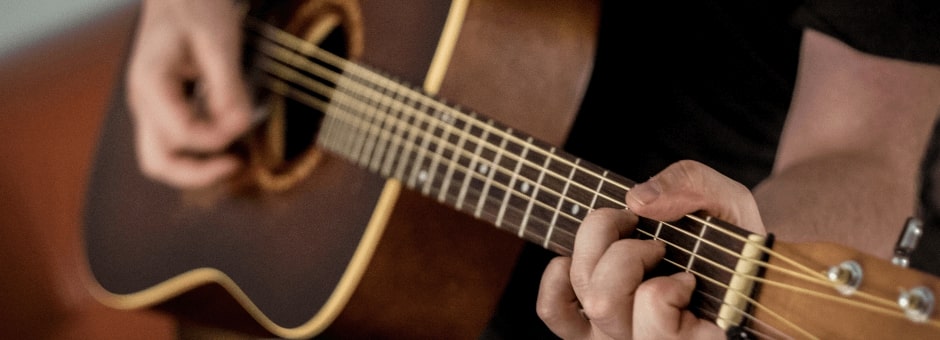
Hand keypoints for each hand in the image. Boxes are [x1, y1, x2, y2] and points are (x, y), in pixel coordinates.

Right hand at [127, 0, 253, 188]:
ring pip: (161, 158)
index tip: (246, 122)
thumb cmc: (195, 5)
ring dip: (196, 166)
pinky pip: (172, 141)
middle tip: (236, 165)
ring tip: (233, 159)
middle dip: (198, 173)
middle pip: (158, 162)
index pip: (183, 134)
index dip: (219, 137)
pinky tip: (224, 138)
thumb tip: (241, 126)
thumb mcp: (219, 42)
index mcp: (151, 83)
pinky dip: (197, 150)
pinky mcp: (161, 106)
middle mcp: (143, 101)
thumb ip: (229, 87)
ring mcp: (149, 106)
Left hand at [536, 160, 765, 338]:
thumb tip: (637, 201)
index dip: (666, 286)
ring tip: (626, 242)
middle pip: (604, 303)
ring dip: (597, 254)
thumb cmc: (729, 237)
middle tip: (654, 244)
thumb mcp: (729, 201)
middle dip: (625, 254)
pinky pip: (555, 311)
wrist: (722, 260)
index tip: (687, 272)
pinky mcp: (590, 330)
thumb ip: (693, 188)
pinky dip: (557, 278)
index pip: (656, 315)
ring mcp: (617, 338)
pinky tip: (579, 258)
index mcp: (701, 334)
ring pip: (585, 300)